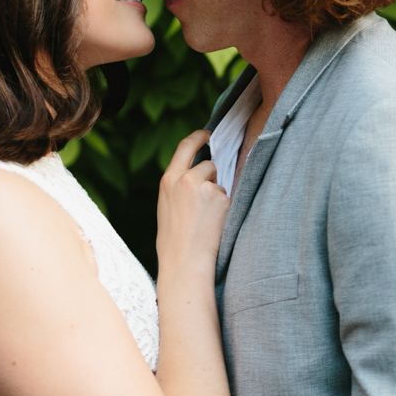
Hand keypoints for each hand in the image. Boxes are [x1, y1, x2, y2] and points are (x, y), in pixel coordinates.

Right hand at [157, 130, 230, 279]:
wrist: (183, 260)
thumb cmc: (174, 238)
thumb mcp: (166, 204)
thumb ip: (178, 186)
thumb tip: (200, 173)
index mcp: (169, 179)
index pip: (186, 146)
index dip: (199, 137)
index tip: (208, 134)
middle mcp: (187, 179)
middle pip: (209, 165)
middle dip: (212, 175)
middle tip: (210, 192)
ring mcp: (206, 189)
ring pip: (219, 184)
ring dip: (217, 196)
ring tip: (205, 219)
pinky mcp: (222, 200)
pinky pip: (228, 198)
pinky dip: (224, 209)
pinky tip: (214, 224)